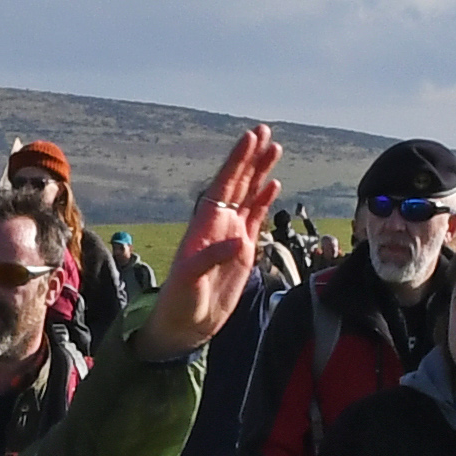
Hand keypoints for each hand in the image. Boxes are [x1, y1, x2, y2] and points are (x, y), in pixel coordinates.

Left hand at [139, 126, 287, 357]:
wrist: (186, 325)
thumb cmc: (181, 302)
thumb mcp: (190, 282)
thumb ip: (212, 259)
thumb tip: (239, 241)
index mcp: (205, 225)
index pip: (224, 185)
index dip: (237, 162)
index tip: (250, 138)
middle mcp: (218, 224)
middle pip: (238, 183)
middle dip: (251, 157)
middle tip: (264, 131)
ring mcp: (231, 235)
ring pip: (249, 195)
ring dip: (260, 172)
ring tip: (274, 148)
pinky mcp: (243, 250)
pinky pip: (255, 217)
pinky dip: (264, 199)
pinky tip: (272, 184)